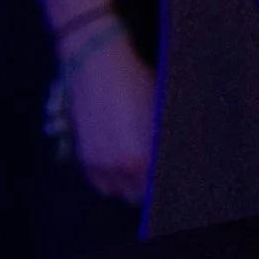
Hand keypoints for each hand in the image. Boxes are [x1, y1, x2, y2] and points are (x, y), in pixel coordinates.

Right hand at [67, 31, 156, 203]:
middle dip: (147, 185)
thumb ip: (164, 138)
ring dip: (126, 184)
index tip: (171, 173)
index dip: (166, 181)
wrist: (95, 63)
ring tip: (136, 166)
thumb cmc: (134, 81)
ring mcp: (97, 163)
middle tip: (155, 169)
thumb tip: (175, 152)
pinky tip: (118, 161)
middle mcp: (118, 166)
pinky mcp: (82, 156)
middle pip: (137, 195)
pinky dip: (108, 178)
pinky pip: (99, 182)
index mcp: (142, 157)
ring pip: (116, 191)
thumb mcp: (159, 109)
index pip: (157, 187)